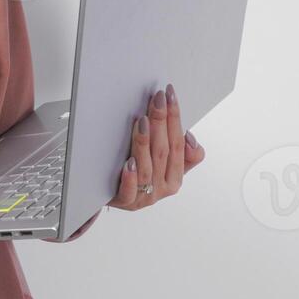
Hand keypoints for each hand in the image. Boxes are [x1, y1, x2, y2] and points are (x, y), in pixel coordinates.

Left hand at [107, 83, 204, 210]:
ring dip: (145, 144)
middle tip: (157, 100)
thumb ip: (183, 154)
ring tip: (142, 121)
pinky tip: (128, 163)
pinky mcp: (124, 202)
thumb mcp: (164, 166)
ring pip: (146, 168)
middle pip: (163, 152)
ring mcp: (143, 197)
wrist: (110, 196)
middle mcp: (162, 188)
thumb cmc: (139, 174)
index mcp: (175, 178)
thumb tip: (188, 136)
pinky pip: (128, 192)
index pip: (179, 144)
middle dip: (162, 122)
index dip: (175, 118)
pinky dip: (129, 177)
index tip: (170, 95)